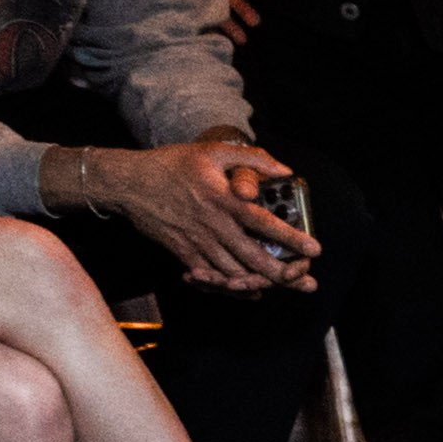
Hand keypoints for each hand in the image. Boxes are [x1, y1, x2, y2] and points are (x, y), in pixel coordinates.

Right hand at [58, 142, 313, 295]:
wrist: (128, 183)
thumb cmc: (172, 165)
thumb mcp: (212, 152)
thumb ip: (251, 159)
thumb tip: (284, 171)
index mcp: (223, 200)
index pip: (263, 223)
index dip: (290, 238)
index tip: (313, 248)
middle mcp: (213, 225)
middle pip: (253, 257)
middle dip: (283, 274)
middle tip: (306, 281)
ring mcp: (197, 242)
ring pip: (234, 273)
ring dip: (260, 283)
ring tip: (284, 286)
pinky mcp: (183, 253)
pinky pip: (211, 278)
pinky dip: (231, 287)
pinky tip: (249, 289)